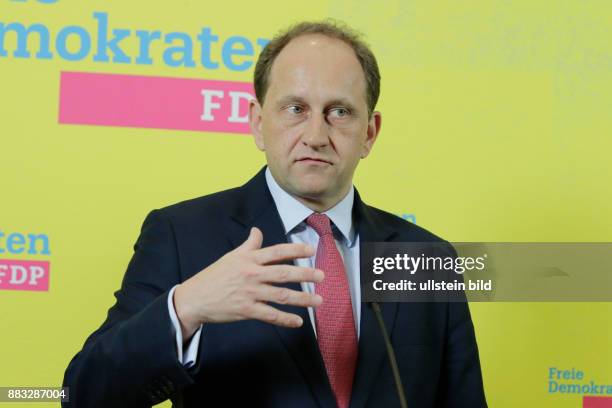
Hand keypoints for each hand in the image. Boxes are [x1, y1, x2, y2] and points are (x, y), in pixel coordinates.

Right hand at [173, 227, 323, 339]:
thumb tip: (257, 231)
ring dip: (303, 298)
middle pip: (284, 273)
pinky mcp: (246, 310)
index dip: (296, 249)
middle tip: (322, 276)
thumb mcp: (231, 256)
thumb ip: (249, 245)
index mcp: (249, 259)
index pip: (277, 251)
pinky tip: (299, 321)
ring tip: (319, 300)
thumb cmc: (214, 276)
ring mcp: (250, 293)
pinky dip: (286, 319)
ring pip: (282, 295)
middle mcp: (252, 274)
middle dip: (305, 274)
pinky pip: (271, 315)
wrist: (195, 299)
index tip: (312, 249)